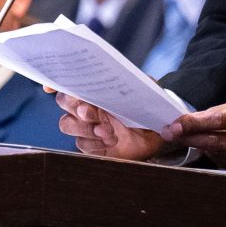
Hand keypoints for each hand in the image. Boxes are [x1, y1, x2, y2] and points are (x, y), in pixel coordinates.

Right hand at [55, 92, 181, 161]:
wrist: (159, 133)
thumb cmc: (154, 109)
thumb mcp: (158, 99)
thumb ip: (162, 104)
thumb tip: (174, 128)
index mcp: (99, 88)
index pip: (72, 80)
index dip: (57, 81)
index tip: (50, 86)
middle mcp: (89, 106)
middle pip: (64, 102)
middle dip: (75, 106)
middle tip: (91, 113)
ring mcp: (88, 126)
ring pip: (67, 124)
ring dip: (84, 128)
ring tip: (108, 132)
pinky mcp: (93, 146)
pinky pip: (81, 145)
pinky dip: (93, 144)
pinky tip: (110, 142)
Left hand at [171, 99, 225, 180]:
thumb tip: (198, 118)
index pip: (224, 119)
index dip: (197, 122)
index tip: (177, 123)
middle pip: (221, 142)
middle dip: (193, 137)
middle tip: (172, 133)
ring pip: (224, 157)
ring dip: (203, 149)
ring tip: (189, 140)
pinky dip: (219, 160)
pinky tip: (212, 152)